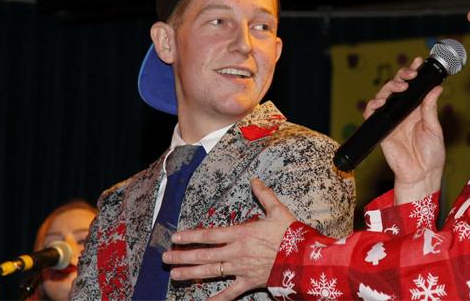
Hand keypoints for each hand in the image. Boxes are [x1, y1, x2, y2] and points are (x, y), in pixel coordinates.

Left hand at [162, 179, 294, 300]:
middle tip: (165, 258)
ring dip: (191, 274)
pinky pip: (229, 293)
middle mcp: (236, 252)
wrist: (303, 259)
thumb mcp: (278, 210)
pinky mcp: (248, 282)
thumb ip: (264, 195)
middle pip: (204, 255)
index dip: (190, 236)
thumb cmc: (290, 235)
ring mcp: (240, 269)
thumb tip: (254, 180)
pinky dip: (217, 299)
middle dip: (182, 256)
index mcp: (241, 234)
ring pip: (211, 272)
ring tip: (174, 275)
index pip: (209, 235)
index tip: (175, 236)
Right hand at [365, 57, 445, 203]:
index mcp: (417, 109)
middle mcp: (403, 111)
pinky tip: (380, 102)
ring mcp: (391, 119)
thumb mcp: (434, 128)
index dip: (413, 73)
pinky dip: (373, 106)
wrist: (422, 174)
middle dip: (401, 76)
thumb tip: (436, 88)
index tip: (418, 62)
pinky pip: (372, 114)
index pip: (413, 86)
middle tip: (409, 74)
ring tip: (399, 86)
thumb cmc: (431, 154)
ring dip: (389, 87)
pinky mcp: (381, 129)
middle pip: (396, 87)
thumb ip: (430, 108)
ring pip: (384, 96)